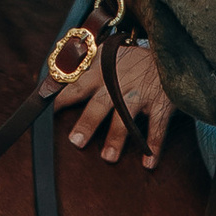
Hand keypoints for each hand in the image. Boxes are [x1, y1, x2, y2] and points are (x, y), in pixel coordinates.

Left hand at [47, 34, 175, 172]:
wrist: (170, 51)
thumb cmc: (134, 59)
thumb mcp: (109, 54)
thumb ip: (87, 66)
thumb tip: (55, 79)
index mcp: (103, 71)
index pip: (76, 86)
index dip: (60, 100)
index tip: (45, 116)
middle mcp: (120, 82)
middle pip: (101, 103)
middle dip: (88, 122)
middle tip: (76, 142)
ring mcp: (141, 93)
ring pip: (127, 115)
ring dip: (117, 137)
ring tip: (108, 157)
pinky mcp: (162, 102)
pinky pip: (158, 126)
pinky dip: (154, 145)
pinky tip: (148, 163)